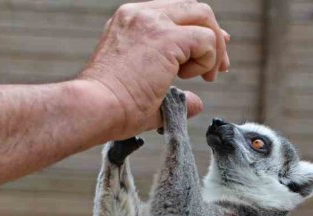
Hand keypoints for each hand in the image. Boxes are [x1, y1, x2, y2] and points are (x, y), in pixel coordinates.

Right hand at [78, 1, 229, 137]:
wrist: (93, 108)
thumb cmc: (109, 109)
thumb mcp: (142, 92)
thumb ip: (172, 94)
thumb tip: (196, 103)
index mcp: (129, 21)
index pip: (175, 13)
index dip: (197, 33)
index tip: (206, 58)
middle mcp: (140, 14)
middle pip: (193, 9)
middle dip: (214, 36)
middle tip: (220, 68)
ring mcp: (153, 22)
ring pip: (203, 18)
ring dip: (214, 49)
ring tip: (208, 77)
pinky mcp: (166, 38)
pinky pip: (206, 40)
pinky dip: (208, 60)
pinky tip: (193, 78)